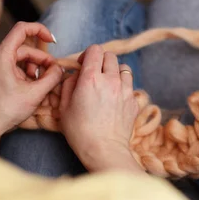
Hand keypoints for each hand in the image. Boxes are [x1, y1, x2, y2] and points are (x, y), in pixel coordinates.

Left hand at [0, 22, 62, 151]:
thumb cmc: (4, 110)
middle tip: (54, 73)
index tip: (53, 41)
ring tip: (43, 84)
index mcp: (3, 56)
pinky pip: (18, 69)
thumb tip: (60, 69)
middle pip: (26, 48)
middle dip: (43, 59)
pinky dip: (29, 75)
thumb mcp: (35, 93)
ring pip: (23, 59)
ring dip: (37, 69)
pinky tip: (34, 88)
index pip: (22, 29)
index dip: (40, 30)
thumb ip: (53, 77)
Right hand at [59, 44, 141, 172]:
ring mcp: (126, 90)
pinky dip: (123, 87)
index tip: (83, 64)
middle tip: (94, 73)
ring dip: (115, 72)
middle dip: (101, 61)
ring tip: (107, 84)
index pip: (95, 50)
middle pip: (110, 56)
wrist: (104, 149)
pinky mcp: (134, 101)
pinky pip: (130, 86)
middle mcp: (111, 80)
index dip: (87, 54)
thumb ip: (69, 84)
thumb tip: (74, 75)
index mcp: (91, 78)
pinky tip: (115, 99)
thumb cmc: (80, 131)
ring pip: (124, 68)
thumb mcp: (64, 106)